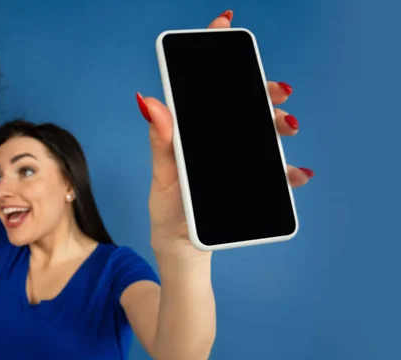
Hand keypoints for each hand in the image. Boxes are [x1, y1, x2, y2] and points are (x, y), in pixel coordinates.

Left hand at [137, 10, 313, 251]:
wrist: (182, 247)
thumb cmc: (168, 209)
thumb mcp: (163, 175)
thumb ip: (162, 141)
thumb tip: (149, 102)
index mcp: (194, 134)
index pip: (205, 91)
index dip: (214, 57)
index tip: (224, 24)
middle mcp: (217, 143)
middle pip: (243, 106)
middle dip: (262, 90)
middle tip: (276, 89)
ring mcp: (236, 162)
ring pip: (264, 133)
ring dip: (280, 124)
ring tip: (288, 126)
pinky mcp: (251, 186)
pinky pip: (276, 175)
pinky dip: (290, 172)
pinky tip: (298, 173)